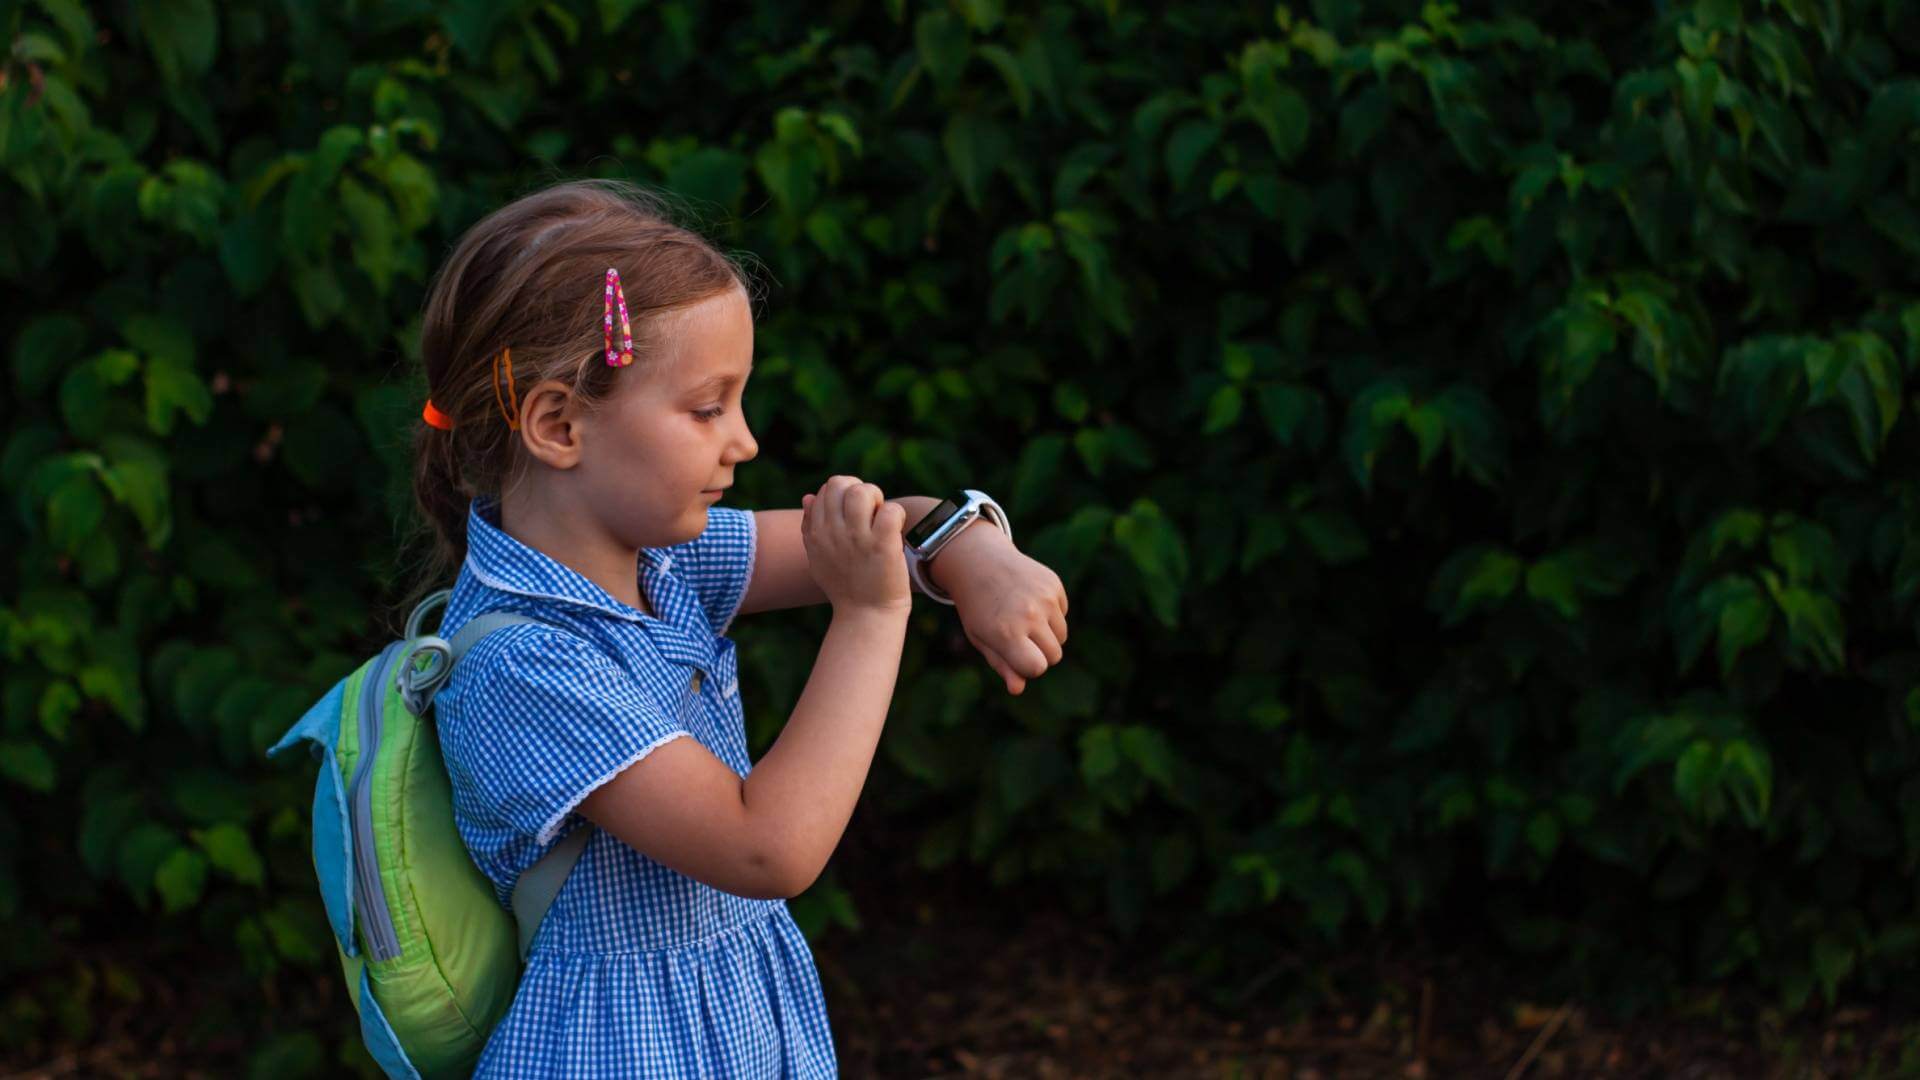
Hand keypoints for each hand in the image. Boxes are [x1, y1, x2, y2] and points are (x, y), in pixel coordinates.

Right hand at [801, 476, 910, 613]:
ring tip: (882, 518)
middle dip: (860, 490)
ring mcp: (858, 539)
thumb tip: (808, 496)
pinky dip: (897, 515)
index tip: (855, 513)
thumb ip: (810, 526)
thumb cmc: (845, 586)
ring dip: (877, 499)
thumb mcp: (819, 558)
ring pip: (863, 492)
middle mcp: (833, 532)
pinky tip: (896, 531)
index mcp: (816, 533)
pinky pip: (891, 511)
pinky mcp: (883, 546)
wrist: (866, 616)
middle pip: (840, 484)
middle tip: (871, 512)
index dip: (844, 494)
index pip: (826, 490)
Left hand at [946, 547, 1068, 694]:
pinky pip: (1063, 614)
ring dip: (1047, 634)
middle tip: (1018, 637)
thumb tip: (1018, 689)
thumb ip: (1002, 665)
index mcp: (1006, 633)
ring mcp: (1044, 598)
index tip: (1016, 657)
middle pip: (1054, 656)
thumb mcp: (982, 638)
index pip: (1037, 668)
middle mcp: (1029, 615)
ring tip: (1023, 619)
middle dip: (1039, 653)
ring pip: (1061, 637)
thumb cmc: (978, 608)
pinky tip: (1030, 601)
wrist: (979, 562)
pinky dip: (1051, 614)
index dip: (1028, 667)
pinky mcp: (1054, 584)